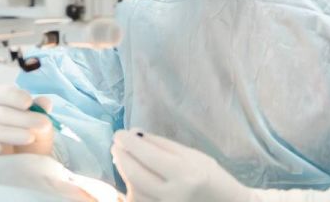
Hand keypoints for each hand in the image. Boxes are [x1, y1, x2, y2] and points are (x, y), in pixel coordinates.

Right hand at [0, 84, 54, 160]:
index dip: (14, 96)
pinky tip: (2, 149)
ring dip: (11, 133)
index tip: (29, 103)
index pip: (0, 93)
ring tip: (30, 137)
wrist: (23, 164)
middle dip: (22, 118)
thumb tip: (45, 103)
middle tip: (43, 124)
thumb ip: (40, 111)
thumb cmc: (28, 137)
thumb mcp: (38, 124)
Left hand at [112, 130, 251, 201]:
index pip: (149, 156)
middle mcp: (174, 196)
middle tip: (116, 145)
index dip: (129, 143)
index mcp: (186, 174)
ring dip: (125, 172)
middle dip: (122, 157)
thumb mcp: (192, 155)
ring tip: (124, 158)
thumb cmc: (213, 177)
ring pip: (134, 191)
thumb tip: (135, 134)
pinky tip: (132, 177)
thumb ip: (163, 145)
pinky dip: (132, 189)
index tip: (119, 134)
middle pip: (136, 175)